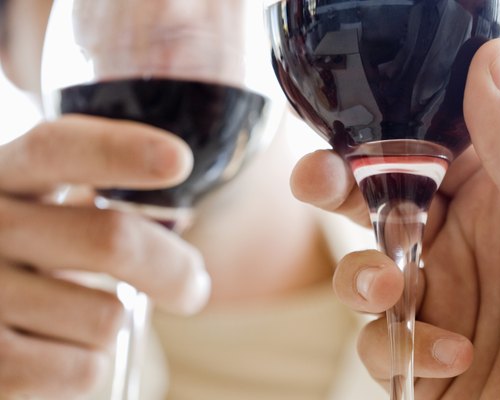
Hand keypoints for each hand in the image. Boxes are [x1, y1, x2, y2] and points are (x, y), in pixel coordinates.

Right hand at [0, 115, 208, 397]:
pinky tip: (52, 348)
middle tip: (193, 285)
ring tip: (73, 315)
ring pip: (107, 318)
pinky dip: (88, 365)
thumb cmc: (30, 257)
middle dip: (174, 269)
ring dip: (113, 324)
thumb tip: (181, 230)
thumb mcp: (44, 213)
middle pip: (112, 240)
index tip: (177, 160)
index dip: (118, 151)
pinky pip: (86, 369)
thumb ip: (95, 203)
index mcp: (3, 176)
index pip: (57, 149)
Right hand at [291, 39, 499, 398]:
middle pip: (378, 204)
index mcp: (498, 202)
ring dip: (364, 280)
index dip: (381, 140)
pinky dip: (403, 349)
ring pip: (364, 274)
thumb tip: (491, 62)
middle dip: (340, 191)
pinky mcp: (422, 357)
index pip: (425, 152)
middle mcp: (462, 247)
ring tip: (394, 293)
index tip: (345, 138)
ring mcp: (440, 302)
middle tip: (317, 182)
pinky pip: (378, 343)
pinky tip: (453, 355)